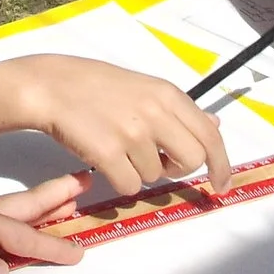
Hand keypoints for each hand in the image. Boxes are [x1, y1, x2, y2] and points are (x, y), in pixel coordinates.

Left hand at [0, 174, 87, 273]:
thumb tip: (6, 273)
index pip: (22, 236)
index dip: (52, 246)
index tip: (82, 250)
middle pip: (22, 208)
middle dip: (54, 199)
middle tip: (85, 183)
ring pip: (7, 214)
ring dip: (37, 209)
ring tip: (63, 203)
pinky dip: (10, 225)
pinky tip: (10, 234)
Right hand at [4, 55, 231, 194]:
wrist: (51, 86)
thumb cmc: (96, 86)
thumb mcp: (144, 87)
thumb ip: (179, 109)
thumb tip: (214, 124)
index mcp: (167, 94)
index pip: (210, 135)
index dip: (221, 164)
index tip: (221, 184)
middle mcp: (154, 112)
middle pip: (191, 161)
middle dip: (178, 169)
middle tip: (159, 163)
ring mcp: (131, 134)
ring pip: (155, 176)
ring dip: (140, 170)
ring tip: (118, 145)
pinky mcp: (107, 154)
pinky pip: (129, 187)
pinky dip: (120, 180)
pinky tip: (105, 158)